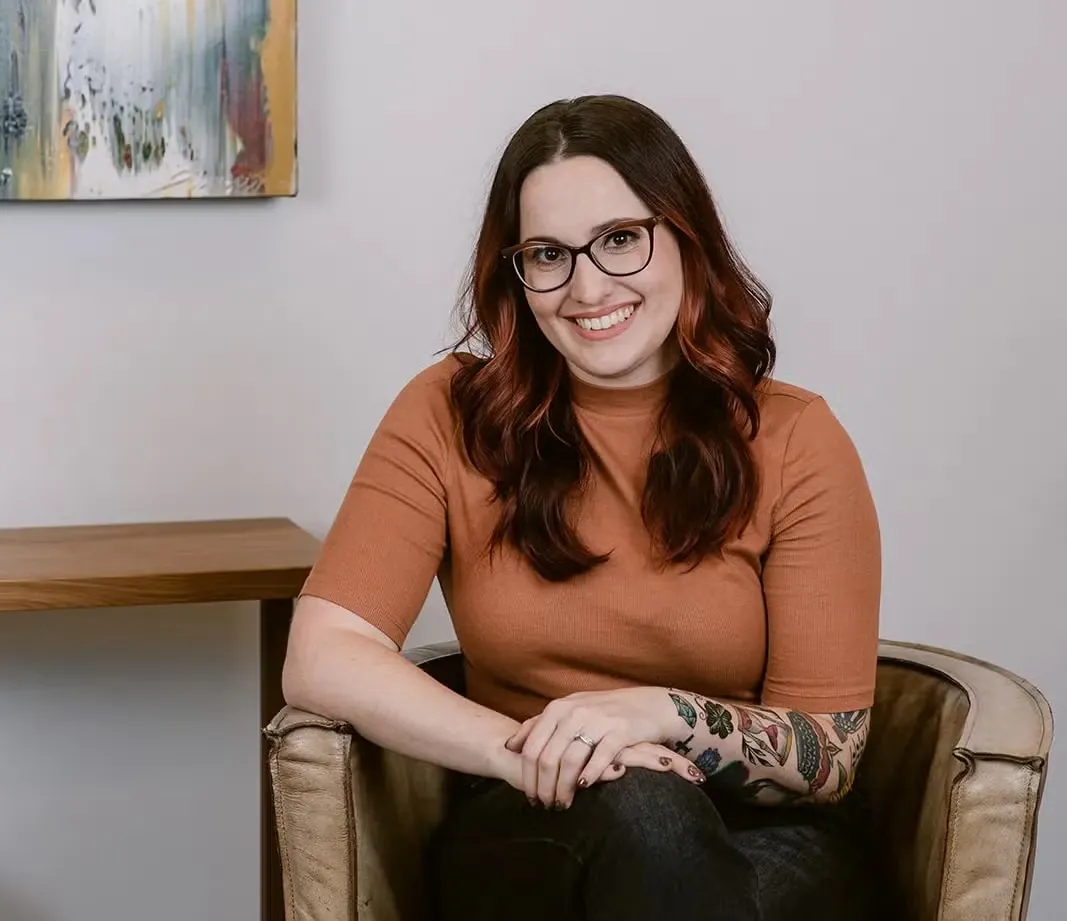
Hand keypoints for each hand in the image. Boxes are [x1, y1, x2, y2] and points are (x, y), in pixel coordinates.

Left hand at [504, 687, 684, 807]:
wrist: (648, 705)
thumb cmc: (603, 712)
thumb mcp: (568, 711)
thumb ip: (539, 725)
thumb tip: (510, 746)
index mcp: (558, 708)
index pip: (532, 747)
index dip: (528, 777)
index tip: (530, 797)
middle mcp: (574, 712)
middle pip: (548, 758)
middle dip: (544, 787)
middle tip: (546, 806)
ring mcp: (598, 721)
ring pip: (570, 761)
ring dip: (564, 788)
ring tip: (563, 804)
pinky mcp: (621, 731)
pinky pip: (601, 757)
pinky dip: (590, 775)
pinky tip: (585, 788)